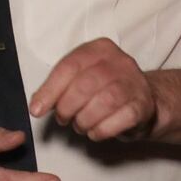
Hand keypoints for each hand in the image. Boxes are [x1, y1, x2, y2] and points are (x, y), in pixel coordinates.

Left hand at [30, 37, 156, 141]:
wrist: (144, 100)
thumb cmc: (104, 89)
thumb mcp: (80, 78)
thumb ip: (58, 87)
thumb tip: (37, 105)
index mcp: (98, 49)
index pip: (68, 67)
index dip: (50, 91)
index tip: (36, 110)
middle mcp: (119, 61)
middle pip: (84, 85)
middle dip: (67, 107)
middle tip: (63, 119)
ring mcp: (135, 83)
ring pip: (104, 102)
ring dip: (84, 120)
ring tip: (80, 126)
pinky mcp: (143, 105)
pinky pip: (120, 120)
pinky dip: (101, 130)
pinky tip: (95, 132)